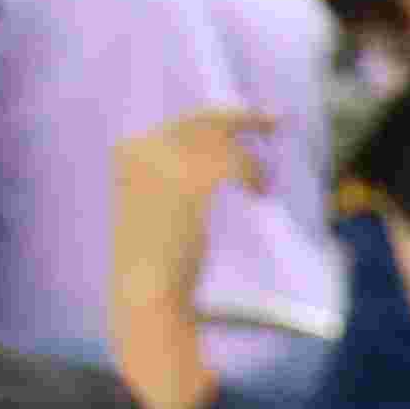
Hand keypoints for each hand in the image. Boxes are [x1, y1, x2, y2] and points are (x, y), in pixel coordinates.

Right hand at [114, 105, 285, 299]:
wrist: (145, 290)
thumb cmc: (156, 260)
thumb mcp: (158, 205)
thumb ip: (180, 174)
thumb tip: (227, 152)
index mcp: (130, 149)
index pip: (183, 122)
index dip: (219, 119)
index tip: (250, 118)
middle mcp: (144, 147)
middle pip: (207, 121)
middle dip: (246, 118)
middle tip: (279, 119)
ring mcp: (167, 160)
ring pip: (228, 144)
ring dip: (253, 166)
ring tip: (261, 190)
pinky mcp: (193, 180)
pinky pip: (240, 164)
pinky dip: (255, 178)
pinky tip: (259, 195)